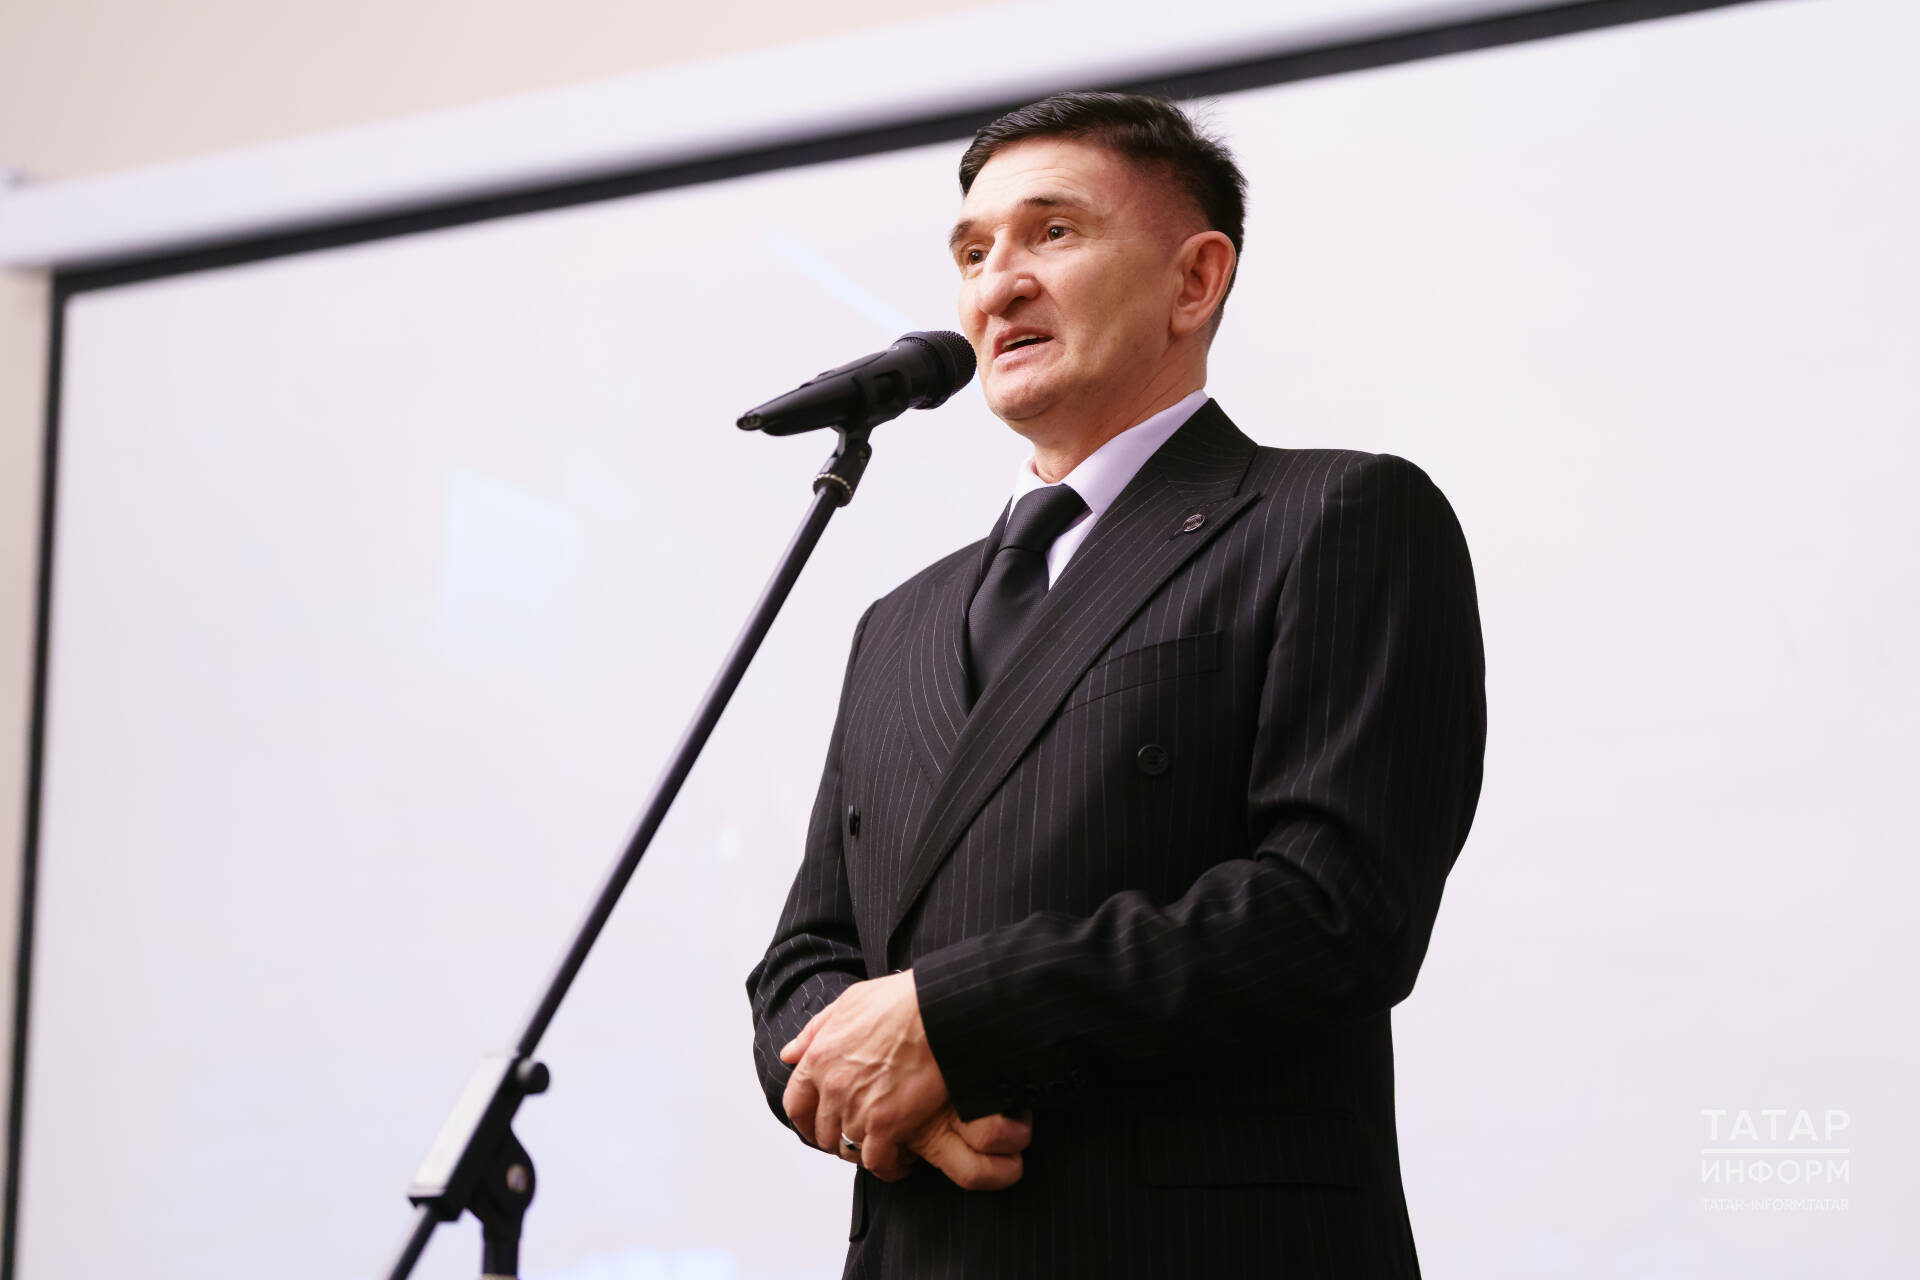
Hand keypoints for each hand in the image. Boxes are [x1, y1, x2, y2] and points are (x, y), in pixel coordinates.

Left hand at [779, 971, 1031, 1187]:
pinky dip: (888, 1166)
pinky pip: (876, 1162)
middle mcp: (831, 1087)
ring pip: (847, 1149)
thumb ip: (815, 1031)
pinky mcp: (886, 1125)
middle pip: (822, 1132)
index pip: (796, 1104)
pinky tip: (902, 1160)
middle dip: (837, 1138)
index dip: (806, 1120)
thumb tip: (789, 1054)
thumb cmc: (901, 1002)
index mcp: (819, 1058)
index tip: (818, 1125)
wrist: (938, 1012)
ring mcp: (857, 1109)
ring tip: (883, 1148)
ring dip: (863, 1152)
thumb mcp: (849, 1003)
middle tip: (857, 1137)